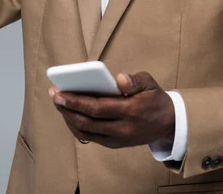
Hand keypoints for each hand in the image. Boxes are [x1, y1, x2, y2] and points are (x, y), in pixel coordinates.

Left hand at [48, 71, 174, 148]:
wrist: (168, 124)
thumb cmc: (155, 99)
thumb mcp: (150, 83)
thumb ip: (134, 80)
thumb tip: (118, 78)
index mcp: (130, 110)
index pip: (97, 107)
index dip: (76, 101)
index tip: (59, 92)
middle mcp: (122, 128)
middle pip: (87, 122)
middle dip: (66, 109)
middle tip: (53, 95)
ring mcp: (118, 139)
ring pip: (86, 132)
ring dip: (69, 119)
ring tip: (59, 104)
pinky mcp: (115, 144)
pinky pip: (91, 138)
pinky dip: (77, 127)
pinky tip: (70, 114)